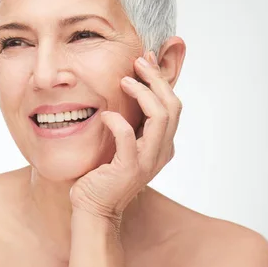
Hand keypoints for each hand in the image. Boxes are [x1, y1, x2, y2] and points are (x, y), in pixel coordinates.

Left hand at [70, 51, 181, 221]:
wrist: (94, 207)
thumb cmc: (104, 173)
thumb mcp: (123, 142)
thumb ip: (131, 121)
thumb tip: (129, 88)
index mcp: (162, 144)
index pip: (172, 105)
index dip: (161, 79)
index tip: (147, 58)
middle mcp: (161, 151)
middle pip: (172, 106)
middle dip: (156, 79)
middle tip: (138, 62)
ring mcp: (147, 161)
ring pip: (160, 117)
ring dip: (143, 93)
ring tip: (124, 80)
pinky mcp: (129, 168)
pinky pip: (127, 136)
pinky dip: (117, 121)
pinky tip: (105, 115)